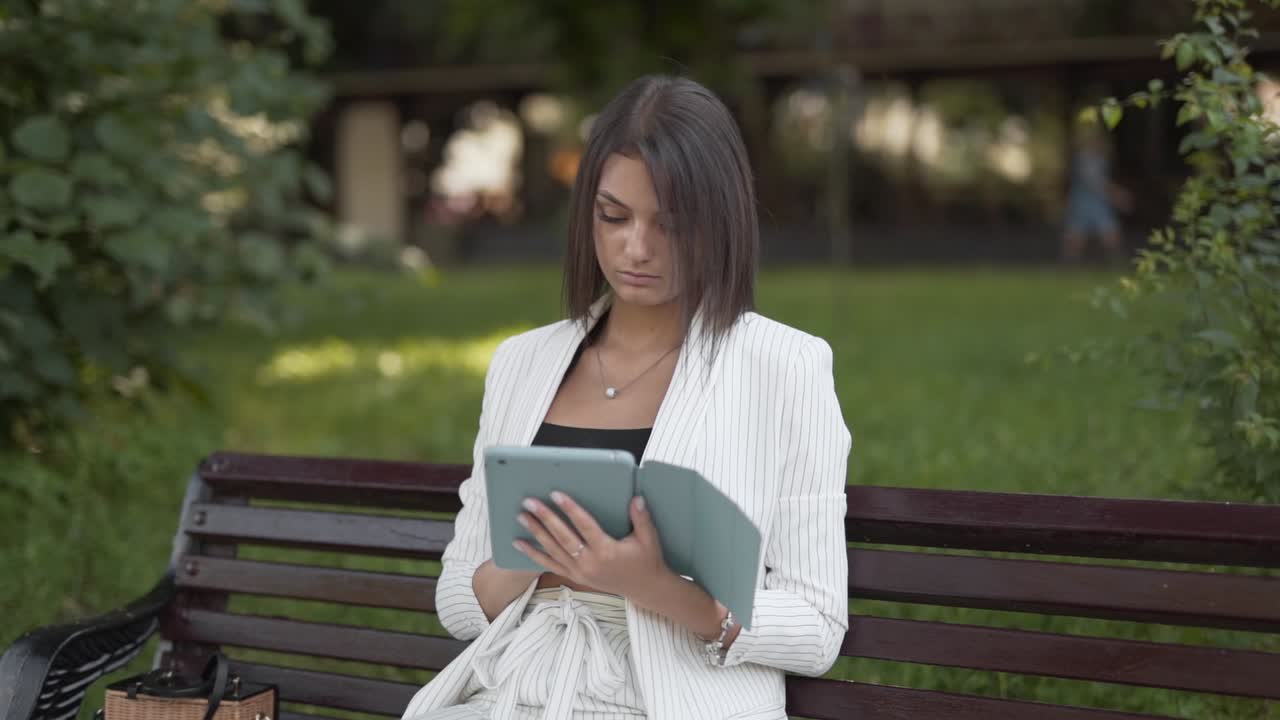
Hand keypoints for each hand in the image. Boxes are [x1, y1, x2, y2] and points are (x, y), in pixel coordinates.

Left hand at [514, 491, 669, 598]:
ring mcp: (580, 572)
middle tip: (530, 502)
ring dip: (536, 532)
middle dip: (545, 518)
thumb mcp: (648, 539)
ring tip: (522, 516)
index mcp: (607, 551)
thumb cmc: (646, 561)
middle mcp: (590, 563)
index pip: (584, 526)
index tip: (556, 495)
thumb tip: (636, 498)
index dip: (570, 509)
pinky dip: (534, 554)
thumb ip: (641, 518)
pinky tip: (520, 543)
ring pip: (553, 550)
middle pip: (563, 537)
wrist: (644, 588)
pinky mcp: (576, 577)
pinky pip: (550, 565)